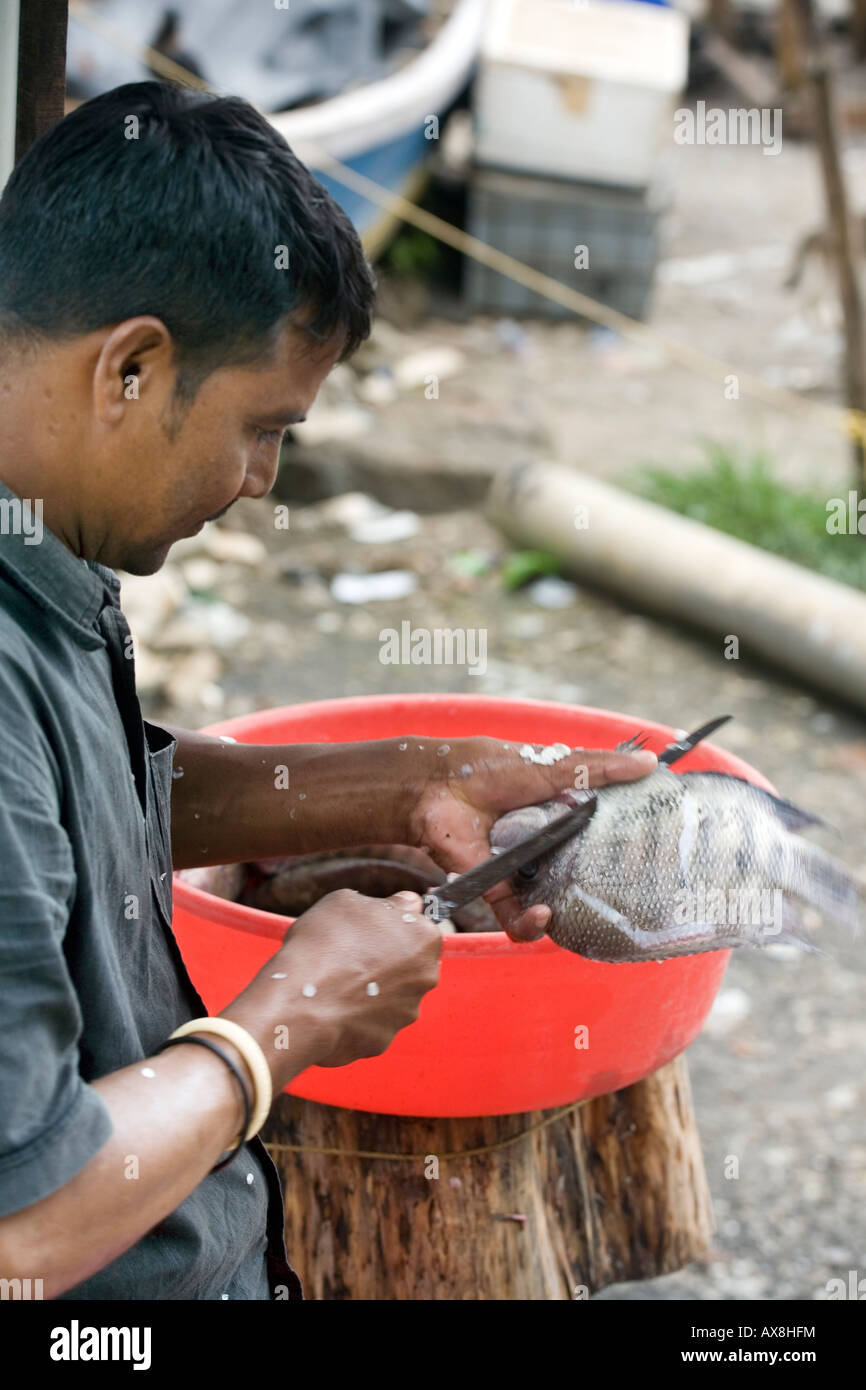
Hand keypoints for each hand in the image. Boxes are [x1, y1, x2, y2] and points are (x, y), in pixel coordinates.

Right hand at [223, 890, 442, 1081]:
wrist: (298, 1004)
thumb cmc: (324, 945)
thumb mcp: (349, 901)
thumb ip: (388, 904)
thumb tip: (405, 905)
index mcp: (425, 938)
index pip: (417, 924)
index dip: (390, 924)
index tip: (368, 929)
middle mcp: (425, 977)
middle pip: (408, 961)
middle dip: (385, 958)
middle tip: (349, 954)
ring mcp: (406, 1013)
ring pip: (391, 994)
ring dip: (371, 988)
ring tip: (335, 982)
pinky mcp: (383, 1041)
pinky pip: (371, 1022)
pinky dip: (355, 1015)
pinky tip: (332, 1006)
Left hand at [408, 740, 656, 941]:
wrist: (436, 787)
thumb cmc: (490, 768)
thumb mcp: (551, 765)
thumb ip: (597, 768)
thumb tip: (651, 763)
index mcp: (561, 815)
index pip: (599, 838)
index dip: (621, 849)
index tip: (650, 857)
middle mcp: (545, 846)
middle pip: (580, 875)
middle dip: (601, 890)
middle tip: (626, 895)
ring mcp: (521, 870)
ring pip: (552, 903)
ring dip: (568, 911)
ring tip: (583, 909)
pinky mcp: (496, 889)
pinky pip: (517, 919)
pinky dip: (530, 923)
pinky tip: (544, 914)